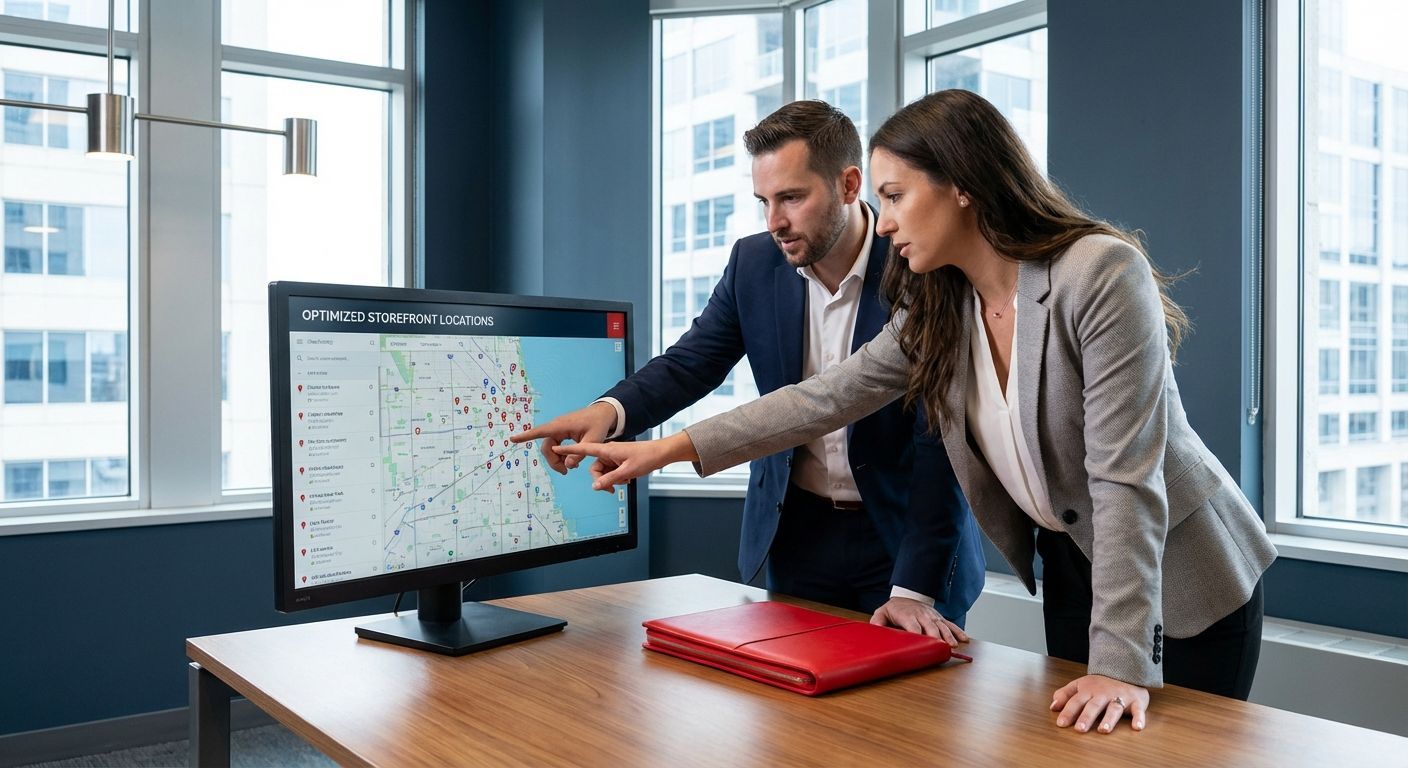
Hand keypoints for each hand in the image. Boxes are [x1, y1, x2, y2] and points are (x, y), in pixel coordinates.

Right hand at [510, 402, 616, 473]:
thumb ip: (579, 454)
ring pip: (551, 448)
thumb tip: (567, 466)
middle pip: (547, 447)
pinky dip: (560, 455)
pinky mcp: (562, 432)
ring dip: (557, 459)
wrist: (604, 413)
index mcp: (561, 426)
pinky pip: (556, 446)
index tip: (512, 439)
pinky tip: (570, 461)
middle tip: (565, 472)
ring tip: (570, 468)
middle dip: (553, 461)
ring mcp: (559, 429)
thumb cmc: (598, 424)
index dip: (526, 436)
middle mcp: (557, 426)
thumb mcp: (593, 440)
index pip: (540, 431)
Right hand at [551, 432, 699, 490]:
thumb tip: (594, 486)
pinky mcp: (618, 462)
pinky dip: (617, 479)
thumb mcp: (627, 471)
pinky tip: (628, 479)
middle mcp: (607, 453)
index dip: (568, 450)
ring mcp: (613, 458)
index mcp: (607, 449)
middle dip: (602, 480)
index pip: (583, 449)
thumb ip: (609, 479)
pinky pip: (611, 474)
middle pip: (594, 469)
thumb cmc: (646, 457)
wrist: (660, 454)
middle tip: (614, 488)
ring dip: (612, 480)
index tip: (554, 447)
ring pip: (603, 473)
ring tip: (626, 480)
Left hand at [870, 598, 969, 645]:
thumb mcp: (882, 613)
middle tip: (941, 647)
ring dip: (948, 636)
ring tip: (953, 645)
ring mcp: (932, 616)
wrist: (907, 596)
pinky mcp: (939, 617)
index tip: (922, 643)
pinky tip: (964, 639)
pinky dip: (958, 631)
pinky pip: (950, 624)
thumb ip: (878, 621)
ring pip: (942, 626)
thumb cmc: (894, 609)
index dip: (918, 634)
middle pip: (930, 627)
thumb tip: (876, 630)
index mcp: (907, 615)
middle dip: (936, 637)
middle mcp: (922, 615)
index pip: (913, 626)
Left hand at [1050, 674, 1148, 733]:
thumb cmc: (1100, 684)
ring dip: (1109, 719)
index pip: (1076, 701)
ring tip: (1104, 729)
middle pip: (1094, 705)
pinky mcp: (1136, 701)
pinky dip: (1139, 718)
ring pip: (1114, 708)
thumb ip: (1065, 695)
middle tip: (1080, 729)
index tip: (1061, 724)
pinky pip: (1138, 710)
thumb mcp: (1080, 685)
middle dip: (1087, 717)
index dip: (1068, 712)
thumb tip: (1052, 707)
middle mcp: (1103, 694)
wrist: (1126, 670)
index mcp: (1088, 690)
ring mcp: (1120, 697)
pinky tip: (1136, 727)